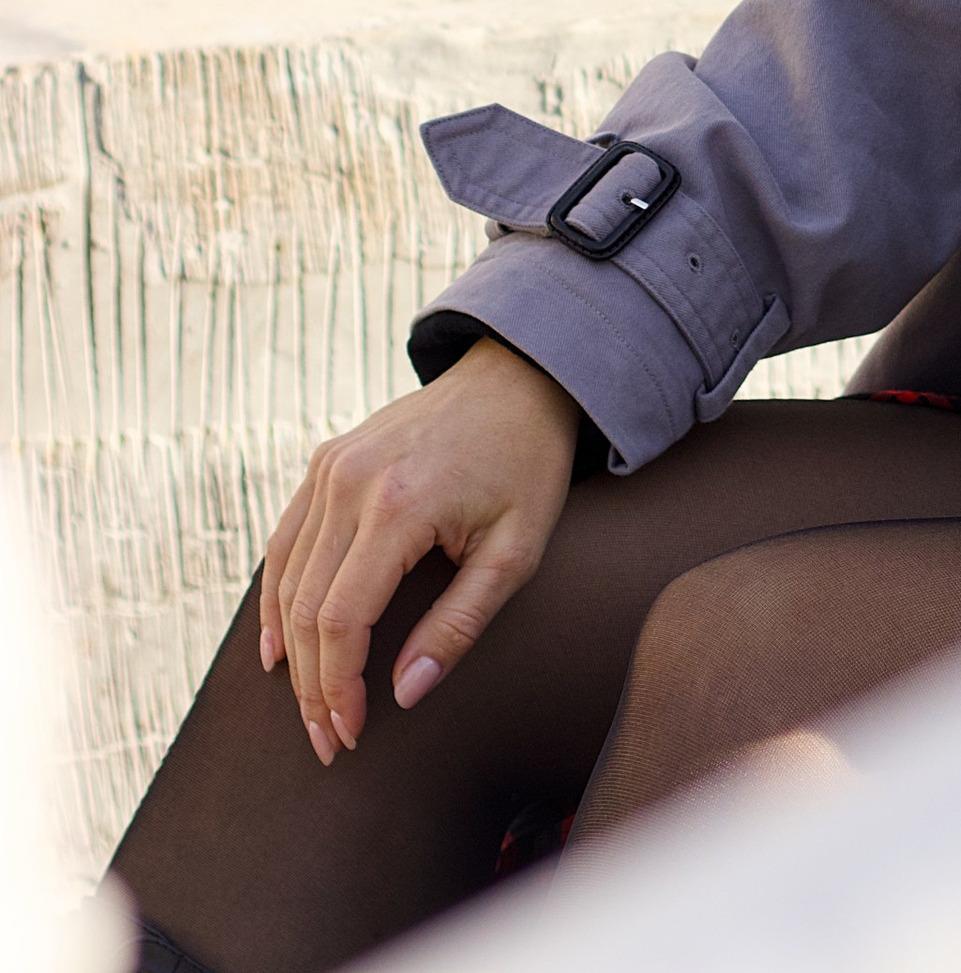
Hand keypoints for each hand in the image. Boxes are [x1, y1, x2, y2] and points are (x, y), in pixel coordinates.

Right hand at [261, 339, 580, 764]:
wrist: (517, 376)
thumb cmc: (526, 465)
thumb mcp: (517, 551)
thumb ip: (460, 625)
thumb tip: (405, 695)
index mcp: (398, 503)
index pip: (341, 622)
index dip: (338, 689)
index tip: (352, 736)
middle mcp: (349, 481)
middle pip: (305, 609)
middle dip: (311, 687)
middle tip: (330, 741)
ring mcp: (330, 465)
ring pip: (286, 579)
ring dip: (291, 654)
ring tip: (310, 710)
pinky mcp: (325, 459)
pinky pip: (285, 541)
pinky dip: (276, 598)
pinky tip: (278, 647)